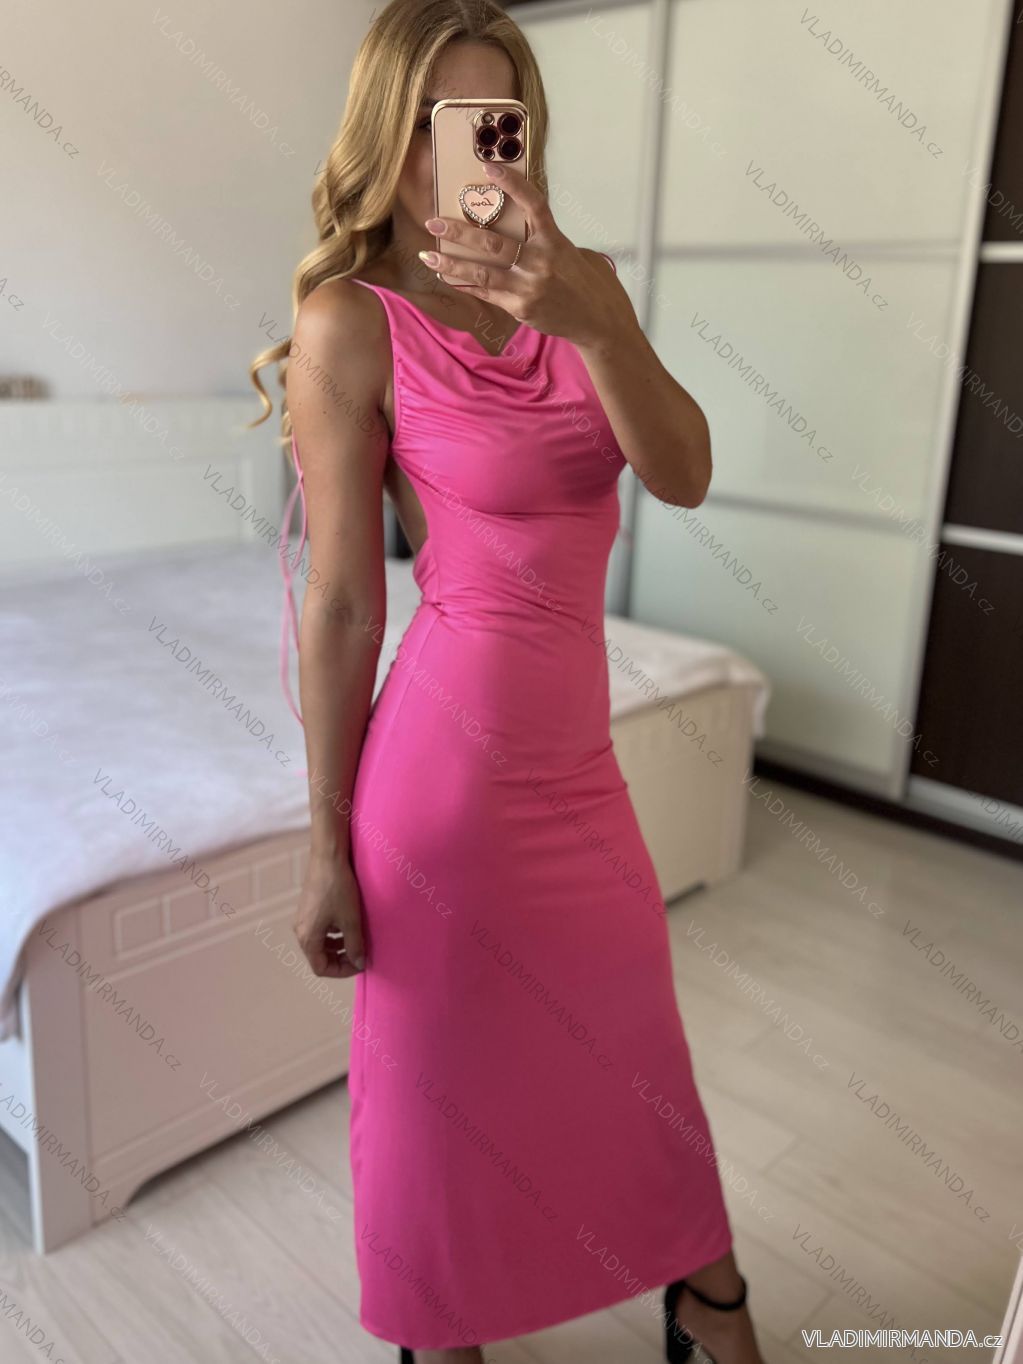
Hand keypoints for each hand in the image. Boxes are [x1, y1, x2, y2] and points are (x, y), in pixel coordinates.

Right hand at [293, 851, 365, 976]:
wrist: (328, 857)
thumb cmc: (338, 889)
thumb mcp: (350, 920)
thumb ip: (354, 945)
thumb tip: (359, 963)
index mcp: (307, 938)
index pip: (321, 968)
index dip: (342, 971)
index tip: (360, 963)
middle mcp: (301, 930)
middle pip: (319, 957)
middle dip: (340, 959)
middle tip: (360, 954)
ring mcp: (303, 918)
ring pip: (320, 944)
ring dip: (337, 947)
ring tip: (356, 940)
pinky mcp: (308, 908)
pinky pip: (319, 930)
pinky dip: (333, 934)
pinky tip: (347, 925)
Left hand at [419, 162, 637, 353]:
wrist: (599, 322)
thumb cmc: (587, 284)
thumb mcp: (573, 253)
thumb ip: (547, 240)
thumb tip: (519, 228)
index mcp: (555, 241)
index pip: (533, 204)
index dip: (512, 185)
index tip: (489, 168)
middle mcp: (541, 262)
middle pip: (493, 242)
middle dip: (459, 232)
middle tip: (434, 222)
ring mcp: (529, 287)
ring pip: (482, 271)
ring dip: (451, 263)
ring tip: (428, 255)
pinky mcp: (521, 308)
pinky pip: (487, 293)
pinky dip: (466, 285)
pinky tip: (448, 278)